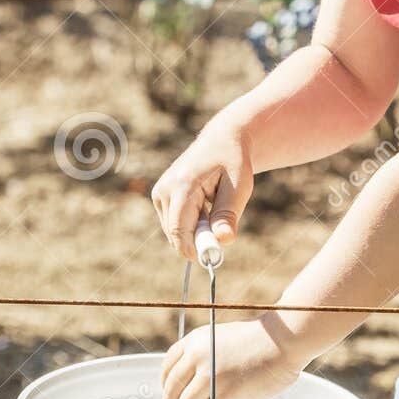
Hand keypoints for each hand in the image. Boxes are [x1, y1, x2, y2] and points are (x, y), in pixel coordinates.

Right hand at [150, 122, 253, 261]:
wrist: (221, 141)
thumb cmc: (232, 163)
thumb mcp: (239, 187)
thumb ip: (228, 214)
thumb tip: (224, 241)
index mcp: (182, 186)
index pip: (179, 230)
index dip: (194, 249)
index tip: (214, 257)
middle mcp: (164, 189)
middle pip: (175, 234)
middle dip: (198, 240)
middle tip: (221, 228)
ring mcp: (159, 193)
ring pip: (174, 232)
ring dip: (195, 231)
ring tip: (213, 207)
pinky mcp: (159, 197)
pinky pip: (173, 225)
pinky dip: (190, 224)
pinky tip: (203, 205)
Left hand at [161, 319, 302, 398]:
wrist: (285, 338)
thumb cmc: (261, 341)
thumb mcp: (222, 339)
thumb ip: (205, 358)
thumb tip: (194, 389)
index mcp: (195, 341)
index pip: (166, 370)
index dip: (168, 389)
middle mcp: (197, 357)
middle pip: (171, 394)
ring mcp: (210, 377)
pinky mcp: (225, 396)